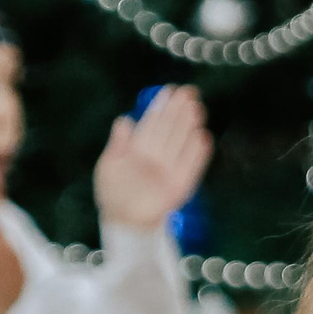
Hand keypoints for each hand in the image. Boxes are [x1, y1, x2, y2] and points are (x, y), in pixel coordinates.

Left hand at [92, 85, 211, 231]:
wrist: (123, 222)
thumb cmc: (113, 195)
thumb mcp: (109, 167)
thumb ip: (118, 144)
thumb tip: (124, 120)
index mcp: (139, 149)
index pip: (152, 124)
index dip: (161, 107)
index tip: (170, 91)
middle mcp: (156, 156)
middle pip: (169, 129)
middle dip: (178, 111)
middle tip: (189, 92)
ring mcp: (169, 170)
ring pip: (180, 143)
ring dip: (189, 127)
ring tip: (197, 109)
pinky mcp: (179, 186)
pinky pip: (190, 167)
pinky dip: (197, 154)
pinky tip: (203, 137)